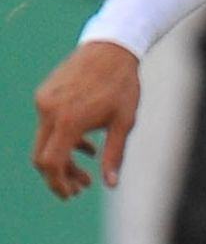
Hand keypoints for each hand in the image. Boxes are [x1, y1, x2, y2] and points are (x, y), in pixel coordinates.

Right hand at [31, 40, 141, 199]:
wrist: (111, 48)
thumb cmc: (123, 86)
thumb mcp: (124, 123)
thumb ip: (114, 154)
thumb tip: (110, 184)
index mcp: (68, 120)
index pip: (51, 163)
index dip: (58, 183)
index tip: (71, 195)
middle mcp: (49, 111)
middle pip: (43, 156)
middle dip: (60, 176)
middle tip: (81, 188)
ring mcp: (44, 101)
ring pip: (45, 141)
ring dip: (64, 159)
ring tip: (87, 172)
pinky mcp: (44, 94)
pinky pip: (48, 125)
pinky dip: (63, 140)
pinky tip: (87, 147)